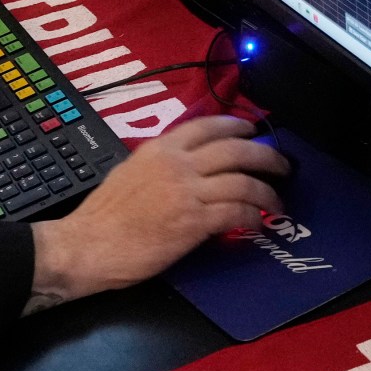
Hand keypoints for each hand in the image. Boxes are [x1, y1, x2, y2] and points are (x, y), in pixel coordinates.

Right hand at [27, 118, 287, 308]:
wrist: (88, 245)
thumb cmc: (103, 216)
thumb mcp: (129, 173)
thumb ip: (159, 165)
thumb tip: (183, 169)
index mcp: (159, 149)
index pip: (206, 126)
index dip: (236, 125)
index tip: (252, 130)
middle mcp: (177, 164)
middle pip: (235, 150)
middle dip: (266, 155)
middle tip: (282, 165)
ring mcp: (187, 192)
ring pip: (243, 181)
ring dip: (267, 191)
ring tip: (278, 201)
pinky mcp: (194, 222)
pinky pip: (236, 212)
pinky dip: (253, 216)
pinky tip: (258, 223)